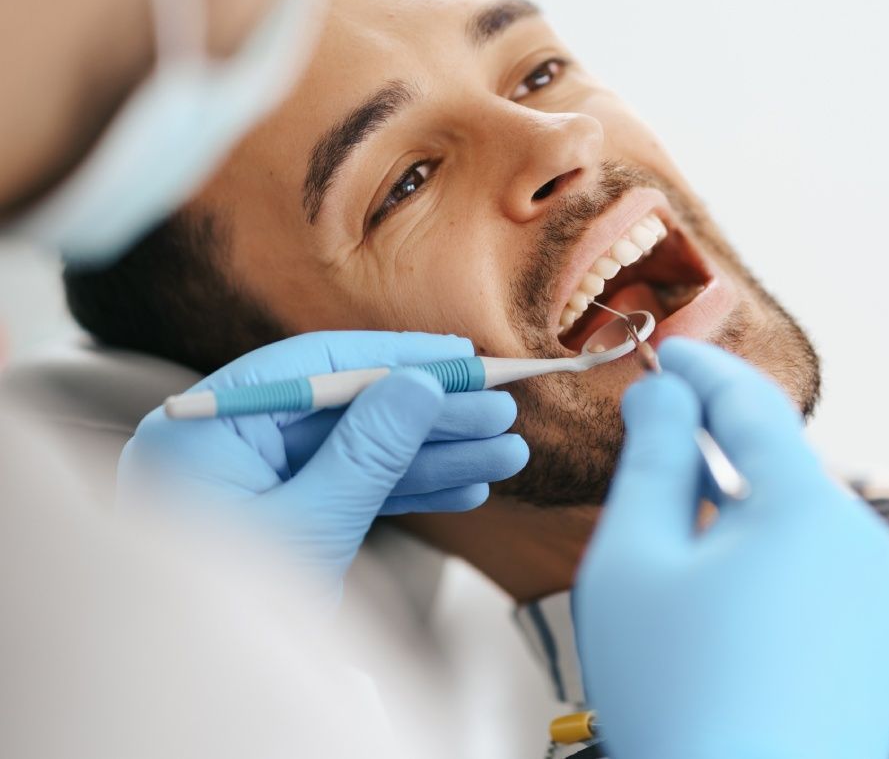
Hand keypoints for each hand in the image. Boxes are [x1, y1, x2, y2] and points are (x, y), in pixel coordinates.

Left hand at [120, 331, 527, 600]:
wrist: (208, 709)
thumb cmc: (229, 622)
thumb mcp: (310, 527)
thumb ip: (368, 451)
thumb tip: (421, 383)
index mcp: (206, 430)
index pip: (313, 366)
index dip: (395, 358)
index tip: (462, 359)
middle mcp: (227, 446)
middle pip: (346, 409)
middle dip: (429, 417)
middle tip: (501, 412)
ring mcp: (255, 485)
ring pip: (358, 453)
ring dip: (433, 457)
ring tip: (505, 455)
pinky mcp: (284, 520)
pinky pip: (351, 492)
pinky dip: (407, 493)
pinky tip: (465, 490)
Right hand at [575, 339, 888, 758]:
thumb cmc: (681, 697)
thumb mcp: (636, 562)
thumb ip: (650, 459)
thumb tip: (664, 396)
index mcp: (809, 508)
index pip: (750, 405)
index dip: (699, 369)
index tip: (664, 349)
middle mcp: (866, 542)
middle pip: (777, 465)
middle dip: (712, 452)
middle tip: (648, 459)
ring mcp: (884, 599)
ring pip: (797, 522)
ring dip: (736, 516)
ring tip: (676, 564)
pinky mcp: (882, 645)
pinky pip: (818, 572)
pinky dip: (767, 562)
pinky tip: (722, 611)